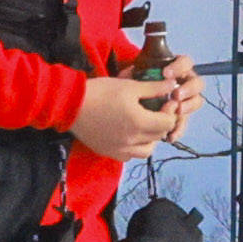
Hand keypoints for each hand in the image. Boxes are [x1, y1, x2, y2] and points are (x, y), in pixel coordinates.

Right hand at [71, 61, 193, 163]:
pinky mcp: (107, 152)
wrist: (69, 105)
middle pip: (159, 136)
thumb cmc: (100, 92)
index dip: (171, 112)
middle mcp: (131, 141)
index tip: (167, 102)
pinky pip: (129, 156)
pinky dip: (134, 148)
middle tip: (157, 110)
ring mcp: (119, 149)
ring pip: (146, 150)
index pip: (168, 123)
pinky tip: (130, 134)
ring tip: (144, 124)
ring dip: (150, 138)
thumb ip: (154, 88)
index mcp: (139, 123)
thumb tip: (173, 85)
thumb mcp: (130, 86)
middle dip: (162, 123)